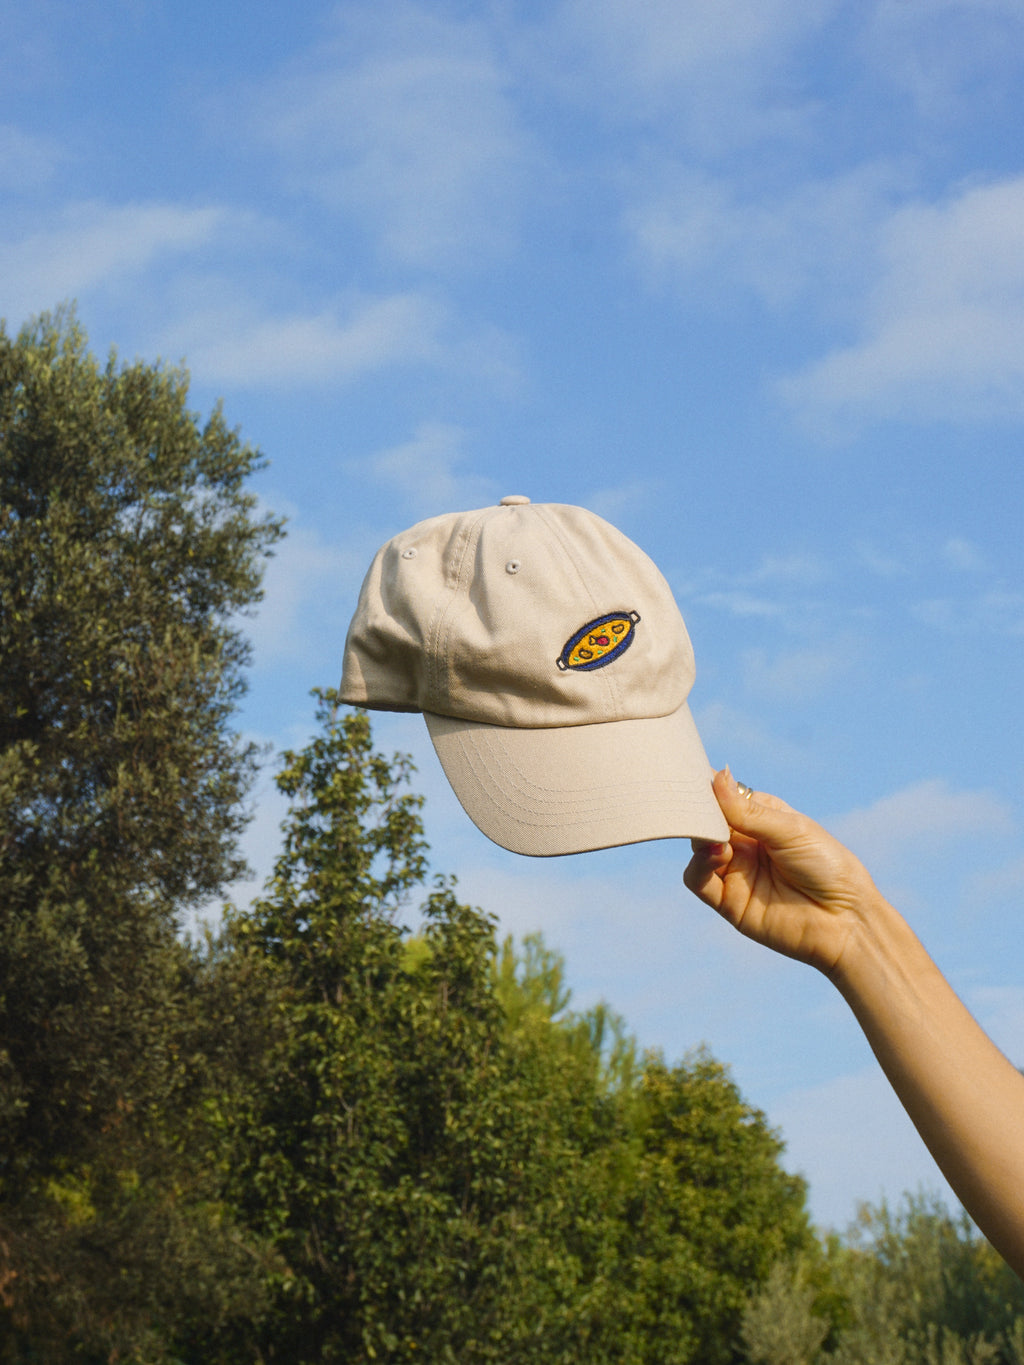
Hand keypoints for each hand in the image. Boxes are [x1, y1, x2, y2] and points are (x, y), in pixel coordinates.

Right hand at [684, 770, 884, 977]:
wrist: (845, 920)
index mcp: (761, 817)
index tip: (689, 773)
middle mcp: (744, 842)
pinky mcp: (728, 901)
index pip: (724, 796)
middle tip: (696, 804)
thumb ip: (748, 811)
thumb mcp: (790, 830)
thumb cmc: (828, 867)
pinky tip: (718, 855)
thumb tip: (717, 775)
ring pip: (698, 847)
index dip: (707, 786)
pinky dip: (699, 864)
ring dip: (699, 836)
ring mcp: (735, 870)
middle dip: (699, 810)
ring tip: (715, 835)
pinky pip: (698, 880)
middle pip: (706, 820)